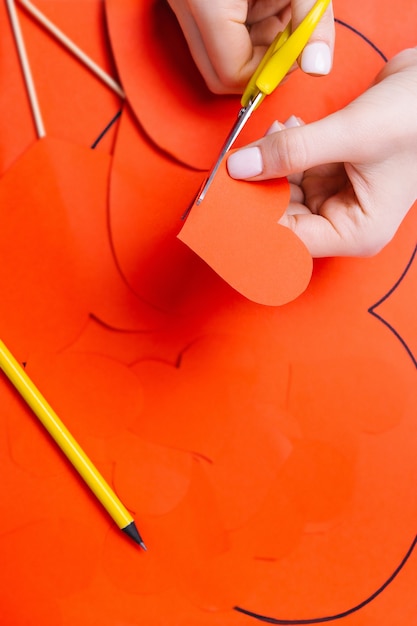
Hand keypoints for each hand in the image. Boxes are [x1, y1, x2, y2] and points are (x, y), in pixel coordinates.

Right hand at [167, 0, 333, 92]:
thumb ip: (311, 23)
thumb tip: (319, 69)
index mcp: (205, 2)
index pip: (232, 73)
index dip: (266, 73)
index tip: (291, 52)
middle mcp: (184, 5)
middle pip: (218, 73)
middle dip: (258, 65)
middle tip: (285, 37)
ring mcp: (181, 3)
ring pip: (217, 56)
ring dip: (254, 45)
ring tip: (277, 8)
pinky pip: (215, 35)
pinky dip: (245, 28)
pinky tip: (262, 3)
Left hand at [227, 49, 416, 256]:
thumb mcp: (352, 134)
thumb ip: (293, 151)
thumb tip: (241, 167)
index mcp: (356, 231)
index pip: (291, 241)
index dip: (256, 225)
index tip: (226, 205)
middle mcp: (345, 219)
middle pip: (285, 217)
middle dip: (261, 190)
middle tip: (235, 166)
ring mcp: (339, 194)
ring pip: (287, 189)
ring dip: (273, 163)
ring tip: (271, 133)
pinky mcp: (334, 169)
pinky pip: (297, 167)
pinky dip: (287, 149)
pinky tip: (287, 128)